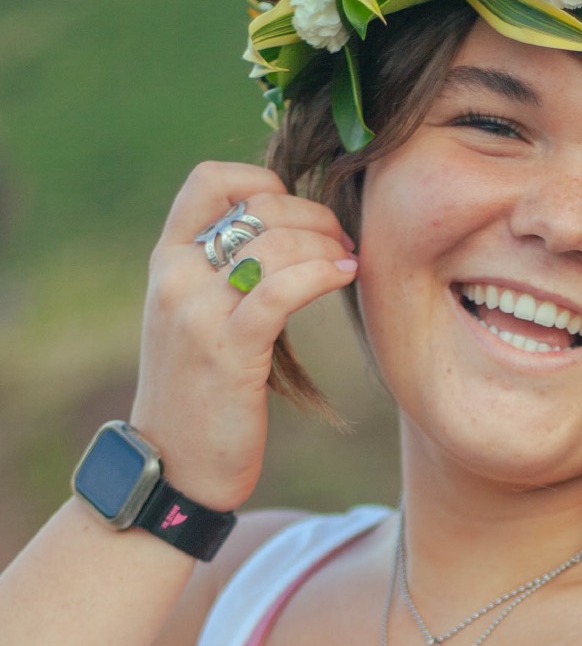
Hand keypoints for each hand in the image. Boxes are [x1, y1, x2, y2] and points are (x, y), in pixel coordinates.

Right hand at [129, 161, 357, 510]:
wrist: (173, 466)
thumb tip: (293, 226)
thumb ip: (227, 269)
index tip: (300, 212)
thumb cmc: (203, 389)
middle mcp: (175, 277)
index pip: (209, 180)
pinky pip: (282, 290)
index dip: (265, 180)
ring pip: (275, 244)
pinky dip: (322, 273)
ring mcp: (197, 313)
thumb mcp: (199, 315)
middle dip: (315, 215)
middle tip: (343, 240)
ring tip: (350, 260)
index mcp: (168, 260)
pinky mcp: (228, 352)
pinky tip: (345, 275)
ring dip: (326, 245)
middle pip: (259, 207)